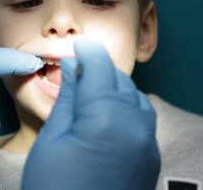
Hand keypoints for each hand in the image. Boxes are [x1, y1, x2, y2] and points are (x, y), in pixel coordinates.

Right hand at [23, 38, 159, 189]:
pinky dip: (126, 103)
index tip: (77, 45)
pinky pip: (143, 116)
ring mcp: (147, 142)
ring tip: (90, 89)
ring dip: (113, 84)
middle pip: (119, 78)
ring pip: (134, 95)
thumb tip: (73, 68)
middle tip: (76, 68)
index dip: (87, 50)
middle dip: (98, 67)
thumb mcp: (52, 140)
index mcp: (105, 117)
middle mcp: (134, 125)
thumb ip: (68, 98)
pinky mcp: (150, 157)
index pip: (99, 65)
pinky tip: (107, 111)